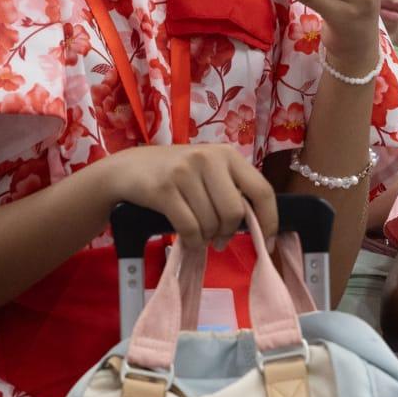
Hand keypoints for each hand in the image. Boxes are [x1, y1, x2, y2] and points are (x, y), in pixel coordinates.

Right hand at [93, 144, 277, 250]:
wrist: (128, 168)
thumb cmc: (175, 172)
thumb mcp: (208, 170)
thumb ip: (231, 189)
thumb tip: (257, 225)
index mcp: (227, 154)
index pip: (261, 189)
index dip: (269, 220)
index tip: (266, 242)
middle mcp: (208, 158)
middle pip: (234, 212)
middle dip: (228, 232)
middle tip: (219, 238)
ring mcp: (184, 172)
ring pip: (211, 223)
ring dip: (207, 237)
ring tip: (199, 232)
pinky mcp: (164, 190)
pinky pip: (190, 229)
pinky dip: (192, 241)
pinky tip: (188, 239)